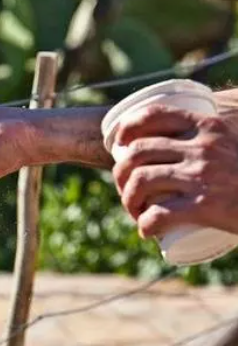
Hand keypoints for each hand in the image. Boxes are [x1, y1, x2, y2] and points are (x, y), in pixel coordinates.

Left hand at [111, 104, 237, 237]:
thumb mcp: (236, 143)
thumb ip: (217, 137)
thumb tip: (194, 134)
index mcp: (209, 125)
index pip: (153, 115)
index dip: (126, 128)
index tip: (119, 144)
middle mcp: (201, 147)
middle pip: (137, 153)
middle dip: (120, 172)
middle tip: (126, 189)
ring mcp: (201, 176)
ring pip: (140, 182)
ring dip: (128, 200)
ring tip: (135, 211)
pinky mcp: (205, 206)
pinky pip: (158, 214)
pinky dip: (144, 224)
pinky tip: (146, 230)